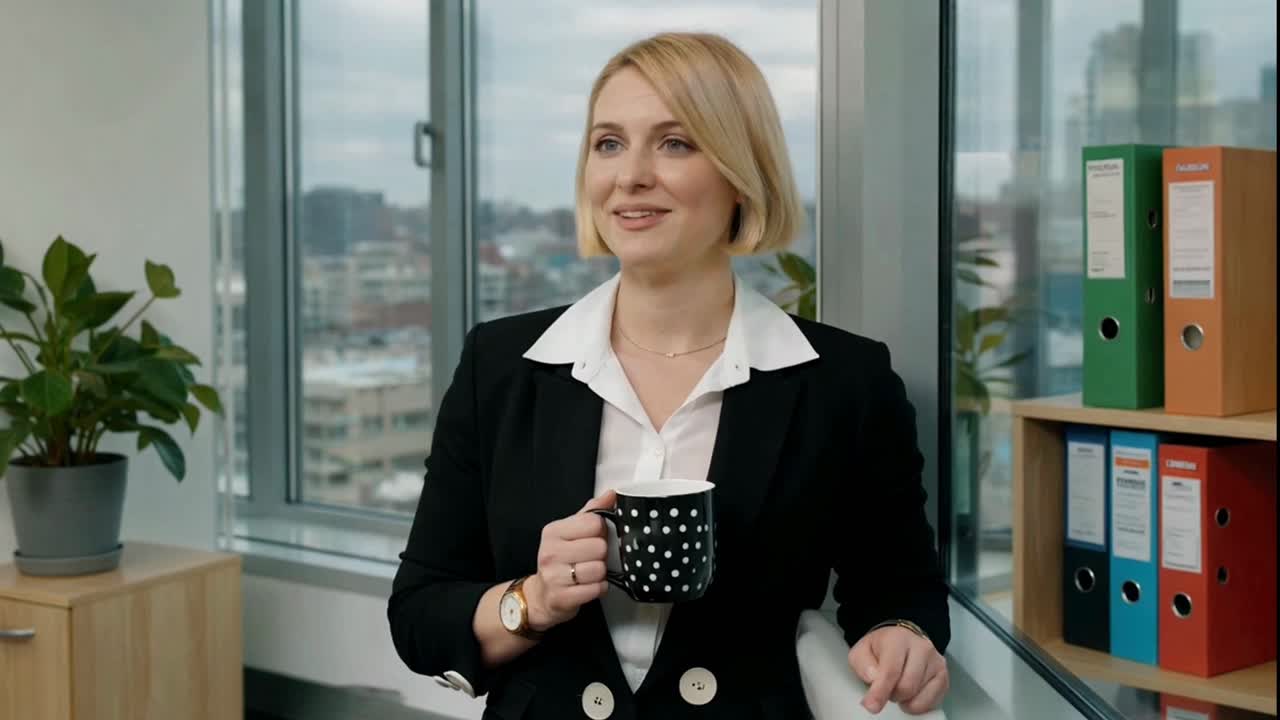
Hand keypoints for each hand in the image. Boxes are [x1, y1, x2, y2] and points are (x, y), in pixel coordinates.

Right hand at [524, 490, 615, 631]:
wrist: (542, 595)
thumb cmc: (559, 561)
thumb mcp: (570, 532)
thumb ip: (591, 512)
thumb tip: (611, 494)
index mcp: (553, 531)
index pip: (594, 522)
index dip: (600, 531)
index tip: (591, 538)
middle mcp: (551, 552)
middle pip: (599, 547)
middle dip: (601, 555)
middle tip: (590, 558)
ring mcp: (554, 576)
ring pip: (599, 569)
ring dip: (600, 573)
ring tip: (588, 573)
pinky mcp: (562, 597)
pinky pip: (597, 589)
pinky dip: (598, 588)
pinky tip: (588, 586)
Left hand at [849, 625, 947, 714]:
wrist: (903, 640)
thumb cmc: (882, 648)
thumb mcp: (862, 651)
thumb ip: (862, 665)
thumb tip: (873, 679)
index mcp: (898, 639)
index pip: (891, 670)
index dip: (880, 691)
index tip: (871, 706)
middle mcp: (922, 648)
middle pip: (907, 687)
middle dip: (891, 694)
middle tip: (885, 688)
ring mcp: (937, 663)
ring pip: (918, 697)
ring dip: (904, 699)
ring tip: (898, 686)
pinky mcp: (944, 678)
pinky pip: (930, 703)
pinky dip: (916, 704)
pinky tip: (910, 693)